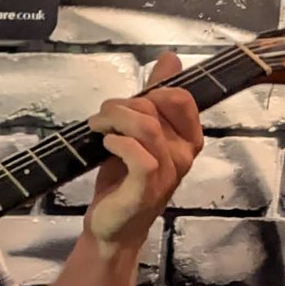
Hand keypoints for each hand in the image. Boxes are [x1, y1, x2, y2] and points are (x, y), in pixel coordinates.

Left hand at [85, 50, 204, 250]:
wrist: (112, 227)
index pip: (182, 98)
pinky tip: (105, 144)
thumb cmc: (125, 179)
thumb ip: (154, 99)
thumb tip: (170, 59)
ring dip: (115, 118)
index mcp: (187, 138)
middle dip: (123, 104)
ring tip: (97, 126)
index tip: (128, 102)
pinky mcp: (145, 188)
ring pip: (147, 127)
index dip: (153, 90)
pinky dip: (118, 142)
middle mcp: (183, 154)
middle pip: (157, 107)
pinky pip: (140, 155)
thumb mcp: (138, 134)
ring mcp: (167, 172)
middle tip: (101, 116)